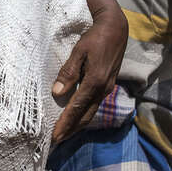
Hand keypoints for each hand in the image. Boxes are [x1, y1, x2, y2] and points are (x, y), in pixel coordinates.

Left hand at [51, 8, 126, 142]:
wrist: (116, 29)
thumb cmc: (95, 38)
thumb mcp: (78, 51)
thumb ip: (68, 72)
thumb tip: (57, 92)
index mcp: (95, 81)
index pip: (76, 108)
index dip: (65, 123)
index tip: (54, 135)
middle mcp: (103, 89)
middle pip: (86, 116)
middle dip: (71, 130)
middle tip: (56, 141)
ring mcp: (107, 88)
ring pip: (91, 112)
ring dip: (77, 125)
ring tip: (64, 133)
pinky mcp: (108, 85)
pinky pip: (95, 105)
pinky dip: (84, 115)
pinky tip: (77, 117)